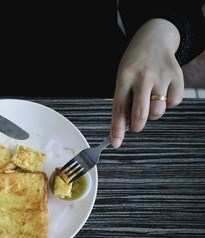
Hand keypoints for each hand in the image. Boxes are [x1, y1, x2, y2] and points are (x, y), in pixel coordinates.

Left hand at [110, 18, 183, 147]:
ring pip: (158, 112)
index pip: (119, 108)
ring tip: (149, 103)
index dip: (117, 129)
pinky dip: (168, 104)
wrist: (154, 38)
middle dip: (136, 127)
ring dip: (152, 115)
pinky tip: (162, 92)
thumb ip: (124, 100)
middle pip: (140, 114)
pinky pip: (174, 103)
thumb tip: (125, 128)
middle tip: (135, 126)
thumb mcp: (122, 78)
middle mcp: (143, 77)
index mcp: (124, 77)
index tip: (115, 143)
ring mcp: (162, 76)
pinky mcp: (177, 76)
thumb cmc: (134, 65)